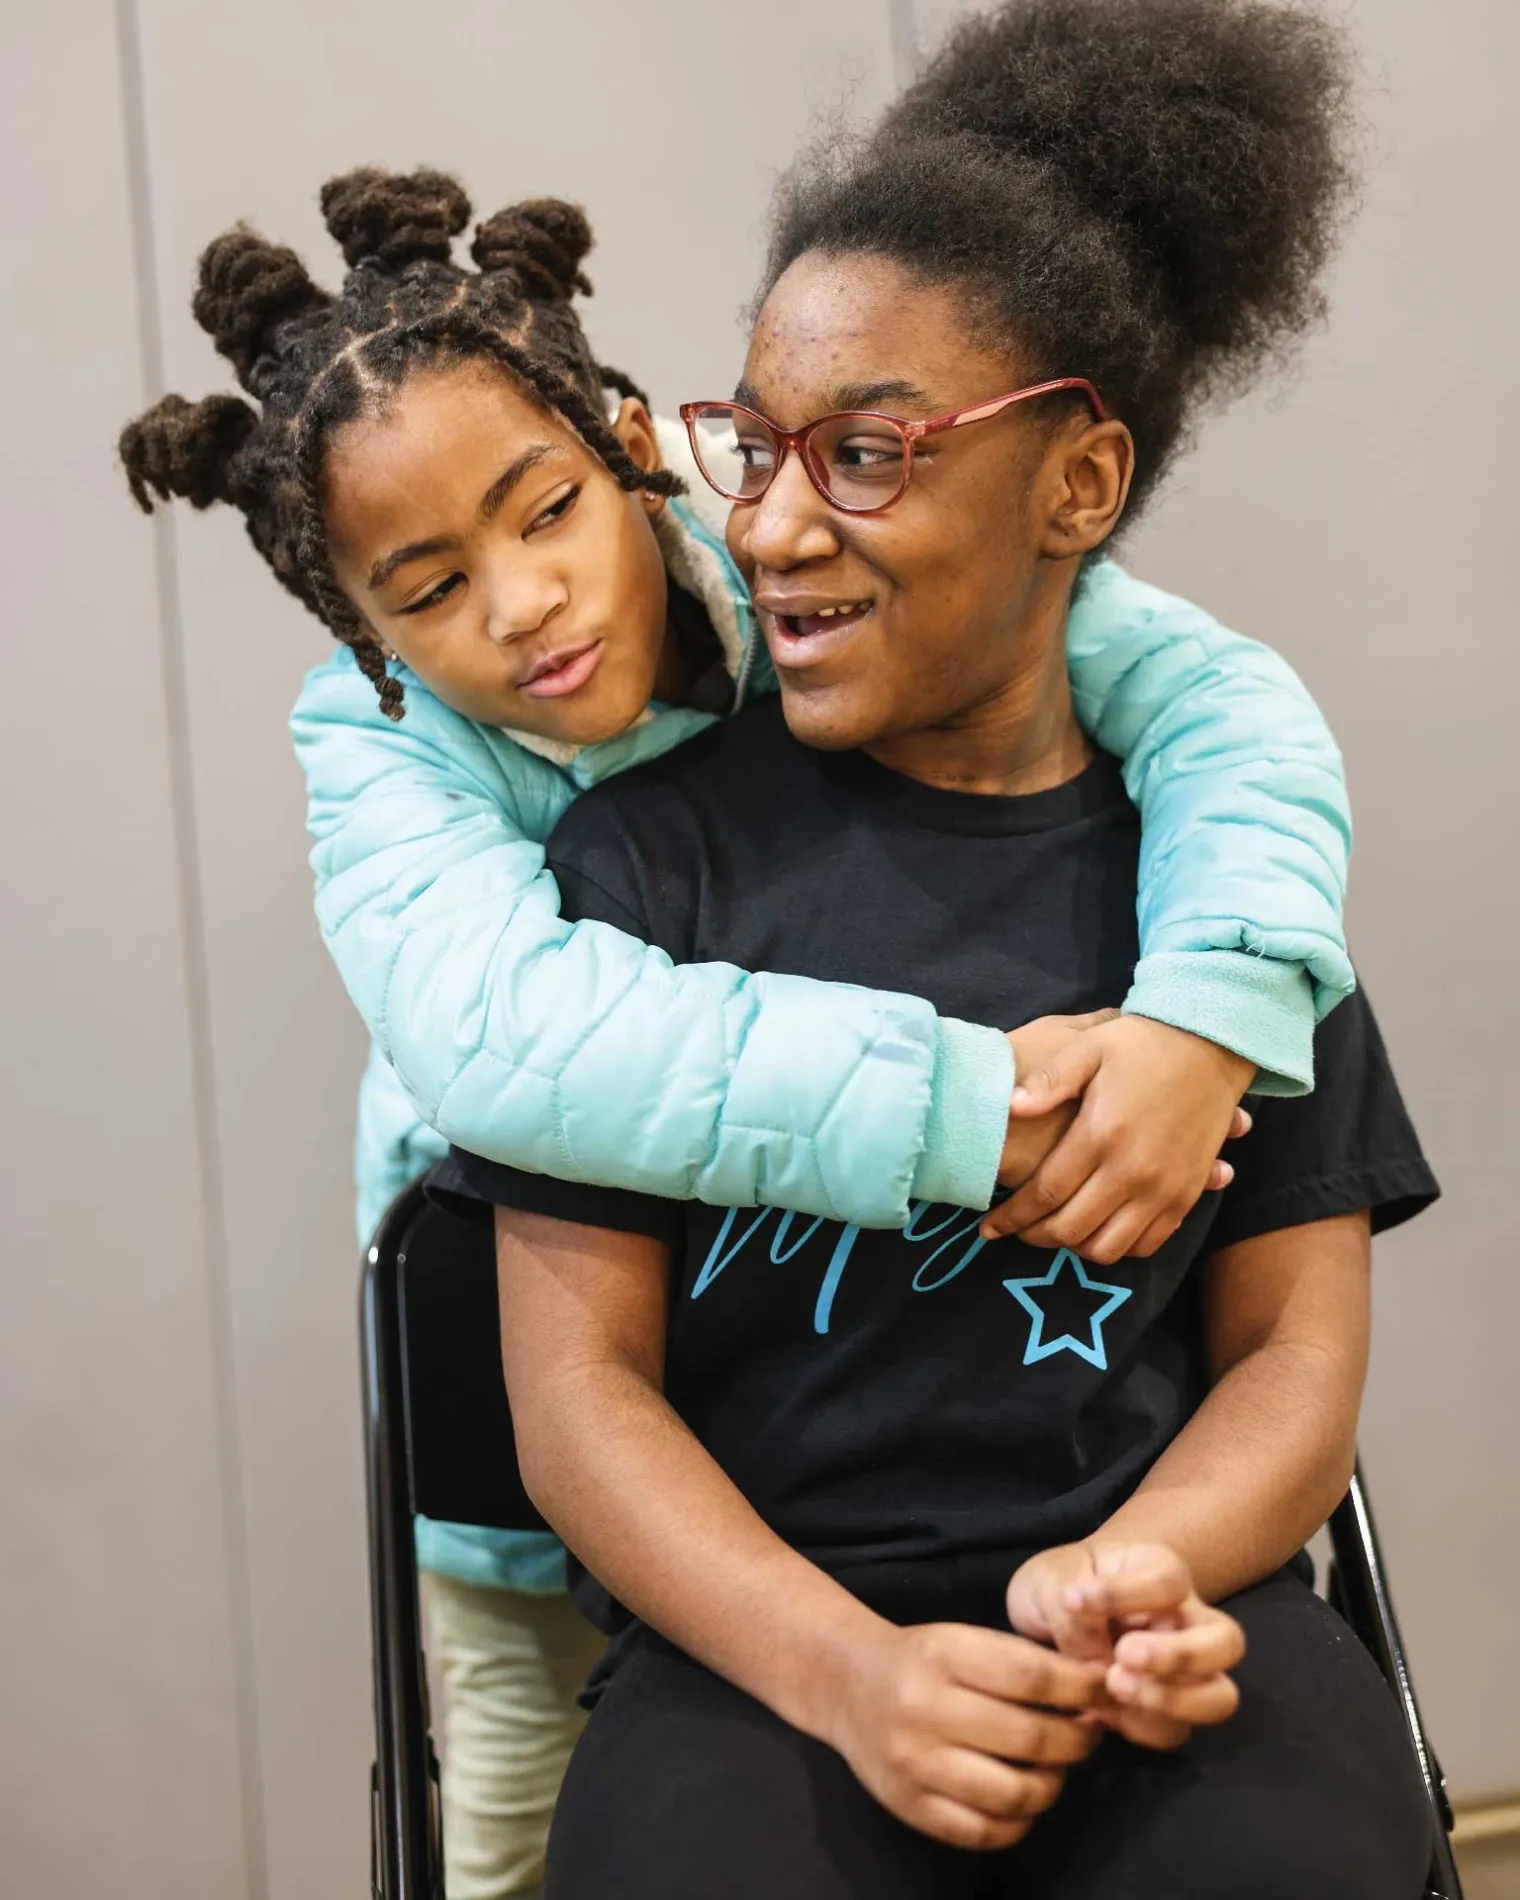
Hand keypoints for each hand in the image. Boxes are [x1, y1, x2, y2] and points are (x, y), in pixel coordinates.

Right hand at [828, 1620, 1105, 1850]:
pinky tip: (1024, 1799)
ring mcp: (916, 1763)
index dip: (1081, 1687)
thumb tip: (1095, 1691)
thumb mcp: (962, 1638)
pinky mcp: (910, 1806)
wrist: (848, 1686)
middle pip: (1030, 1736)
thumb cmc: (921, 1659)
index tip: (1105, 1690)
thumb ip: (1021, 1663)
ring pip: (1013, 1793)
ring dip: (1053, 1784)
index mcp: (945, 1654)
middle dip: (1077, 1739)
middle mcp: (927, 1708)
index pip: (1031, 1676)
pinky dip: (1019, 1821)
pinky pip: (984, 1831)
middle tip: (1089, 1734)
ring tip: (1056, 1768)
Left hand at [986, 1014, 1253, 1260]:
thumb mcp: (1090, 1047)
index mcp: (1101, 1134)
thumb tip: (1010, 1106)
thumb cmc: (1141, 1044)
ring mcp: (1164, 1189)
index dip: (1012, 1217)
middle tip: (1016, 1230)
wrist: (1211, 1047)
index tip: (989, 1226)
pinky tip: (1098, 1230)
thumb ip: (1049, 1080)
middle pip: (1071, 1228)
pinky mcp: (1186, 1196)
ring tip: (1054, 1230)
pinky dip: (1118, 1247)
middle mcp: (1132, 1170)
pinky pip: (1147, 1244)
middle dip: (1034, 1236)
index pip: (1045, 1193)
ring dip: (1074, 1247)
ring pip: (1108, 1247)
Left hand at [1006, 1542, 1244, 1751]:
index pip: (1168, 1582)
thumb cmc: (1059, 1585)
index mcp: (1160, 1570)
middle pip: (1227, 1641)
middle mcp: (1186, 1620)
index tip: (1072, 1599)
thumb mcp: (1049, 1580)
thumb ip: (1069, 1610)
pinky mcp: (1166, 1712)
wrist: (1052, 1617)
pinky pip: (1175, 1731)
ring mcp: (1185, 1671)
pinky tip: (1100, 1712)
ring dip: (1171, 1700)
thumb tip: (1095, 1660)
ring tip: (1114, 1687)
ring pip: (1218, 1697)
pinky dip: (1141, 1727)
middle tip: (1124, 1655)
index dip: (1122, 1594)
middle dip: (1181, 1655)